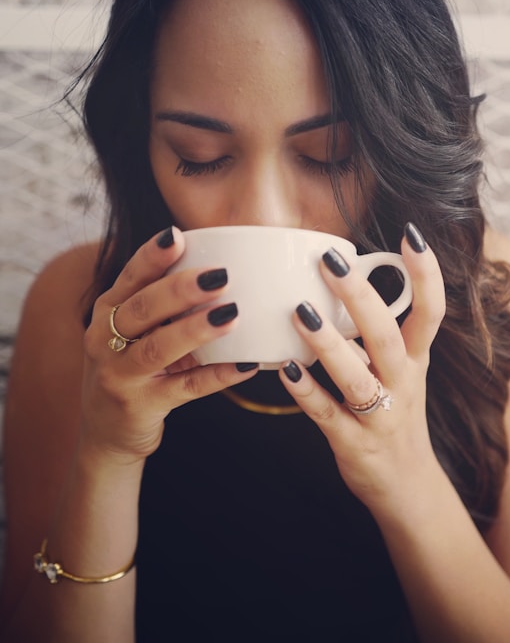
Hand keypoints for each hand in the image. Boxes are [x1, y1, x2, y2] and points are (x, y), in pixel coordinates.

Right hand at [80, 227, 256, 463]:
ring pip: (159, 348)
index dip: (152, 256)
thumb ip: (164, 304)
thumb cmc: (132, 367)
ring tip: (232, 314)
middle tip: (220, 275)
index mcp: (108, 311)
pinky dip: (218, 375)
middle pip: (143, 308)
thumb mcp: (135, 332)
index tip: (177, 235)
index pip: (130, 277)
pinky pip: (186, 388)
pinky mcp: (141, 406)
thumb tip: (223, 268)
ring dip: (197, 329)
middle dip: (180, 289)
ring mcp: (120, 375)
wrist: (107, 432)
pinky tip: (246, 364)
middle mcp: (105, 339)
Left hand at [278, 223, 445, 515]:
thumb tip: (347, 285)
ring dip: (329, 344)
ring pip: (358, 377)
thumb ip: (379, 334)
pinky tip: (284, 369)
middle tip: (331, 261)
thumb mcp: (402, 372)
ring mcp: (381, 417)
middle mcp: (404, 385)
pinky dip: (306, 391)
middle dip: (362, 298)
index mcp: (416, 361)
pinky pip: (328, 414)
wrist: (408, 487)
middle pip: (388, 337)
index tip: (410, 235)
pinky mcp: (354, 444)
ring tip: (301, 312)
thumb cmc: (396, 414)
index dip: (426, 274)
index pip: (432, 312)